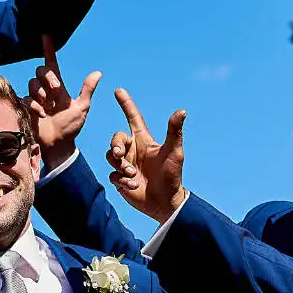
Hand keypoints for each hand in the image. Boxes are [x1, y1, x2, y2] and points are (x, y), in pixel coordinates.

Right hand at [27, 33, 100, 172]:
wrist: (58, 145)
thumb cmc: (70, 128)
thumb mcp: (81, 108)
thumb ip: (87, 90)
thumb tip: (98, 73)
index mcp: (58, 88)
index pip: (52, 64)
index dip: (48, 50)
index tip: (46, 37)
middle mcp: (45, 90)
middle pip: (41, 70)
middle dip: (48, 77)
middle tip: (55, 90)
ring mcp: (34, 99)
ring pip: (32, 83)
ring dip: (41, 93)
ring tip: (48, 108)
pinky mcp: (25, 108)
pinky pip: (26, 99)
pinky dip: (34, 106)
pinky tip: (41, 116)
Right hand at [105, 88, 186, 222]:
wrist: (166, 202)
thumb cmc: (172, 175)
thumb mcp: (174, 152)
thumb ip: (174, 132)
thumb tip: (182, 111)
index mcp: (144, 141)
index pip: (133, 118)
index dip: (126, 104)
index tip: (118, 91)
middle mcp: (134, 151)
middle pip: (116, 139)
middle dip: (116, 145)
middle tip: (121, 155)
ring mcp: (126, 165)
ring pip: (111, 156)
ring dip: (120, 165)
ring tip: (133, 174)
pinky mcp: (121, 180)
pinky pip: (113, 175)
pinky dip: (122, 180)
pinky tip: (133, 185)